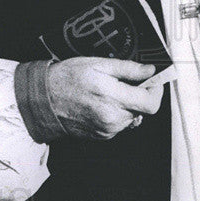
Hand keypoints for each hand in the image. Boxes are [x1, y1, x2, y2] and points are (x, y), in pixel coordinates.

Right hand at [46, 58, 162, 140]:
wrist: (43, 99)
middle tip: (122, 83)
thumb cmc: (67, 77)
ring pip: (131, 118)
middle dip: (137, 96)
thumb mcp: (97, 64)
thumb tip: (150, 70)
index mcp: (112, 98)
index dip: (156, 91)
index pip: (151, 104)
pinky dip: (115, 114)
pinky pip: (119, 125)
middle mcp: (112, 118)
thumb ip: (127, 68)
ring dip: (126, 106)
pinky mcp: (102, 136)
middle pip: (142, 110)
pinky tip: (99, 104)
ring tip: (106, 94)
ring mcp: (107, 129)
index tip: (151, 81)